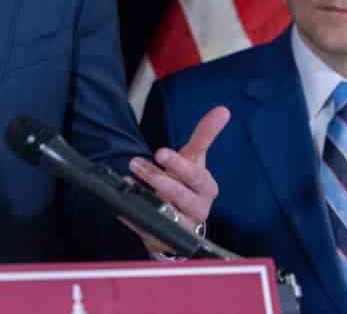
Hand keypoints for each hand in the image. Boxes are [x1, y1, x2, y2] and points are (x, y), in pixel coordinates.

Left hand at [124, 106, 230, 253]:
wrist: (183, 219)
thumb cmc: (188, 184)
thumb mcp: (194, 160)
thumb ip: (204, 136)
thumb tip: (223, 110)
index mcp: (206, 186)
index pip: (195, 173)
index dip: (178, 164)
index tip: (160, 152)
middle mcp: (198, 206)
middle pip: (181, 193)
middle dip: (159, 178)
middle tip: (136, 163)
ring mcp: (184, 224)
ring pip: (166, 210)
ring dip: (145, 193)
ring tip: (129, 177)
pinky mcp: (167, 236)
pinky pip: (149, 225)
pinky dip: (135, 214)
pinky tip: (123, 203)